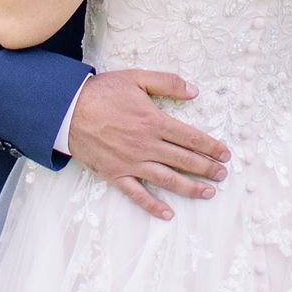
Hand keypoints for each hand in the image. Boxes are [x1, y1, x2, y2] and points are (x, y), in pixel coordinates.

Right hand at [65, 69, 229, 221]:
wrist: (66, 110)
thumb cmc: (101, 92)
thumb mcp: (136, 78)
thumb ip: (167, 83)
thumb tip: (194, 91)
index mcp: (154, 122)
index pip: (191, 137)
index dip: (211, 147)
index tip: (225, 154)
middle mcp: (147, 146)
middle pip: (185, 160)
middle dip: (208, 169)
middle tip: (223, 174)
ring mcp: (131, 163)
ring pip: (168, 180)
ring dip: (190, 188)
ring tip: (208, 193)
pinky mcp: (116, 174)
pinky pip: (137, 194)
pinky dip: (153, 206)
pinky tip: (168, 214)